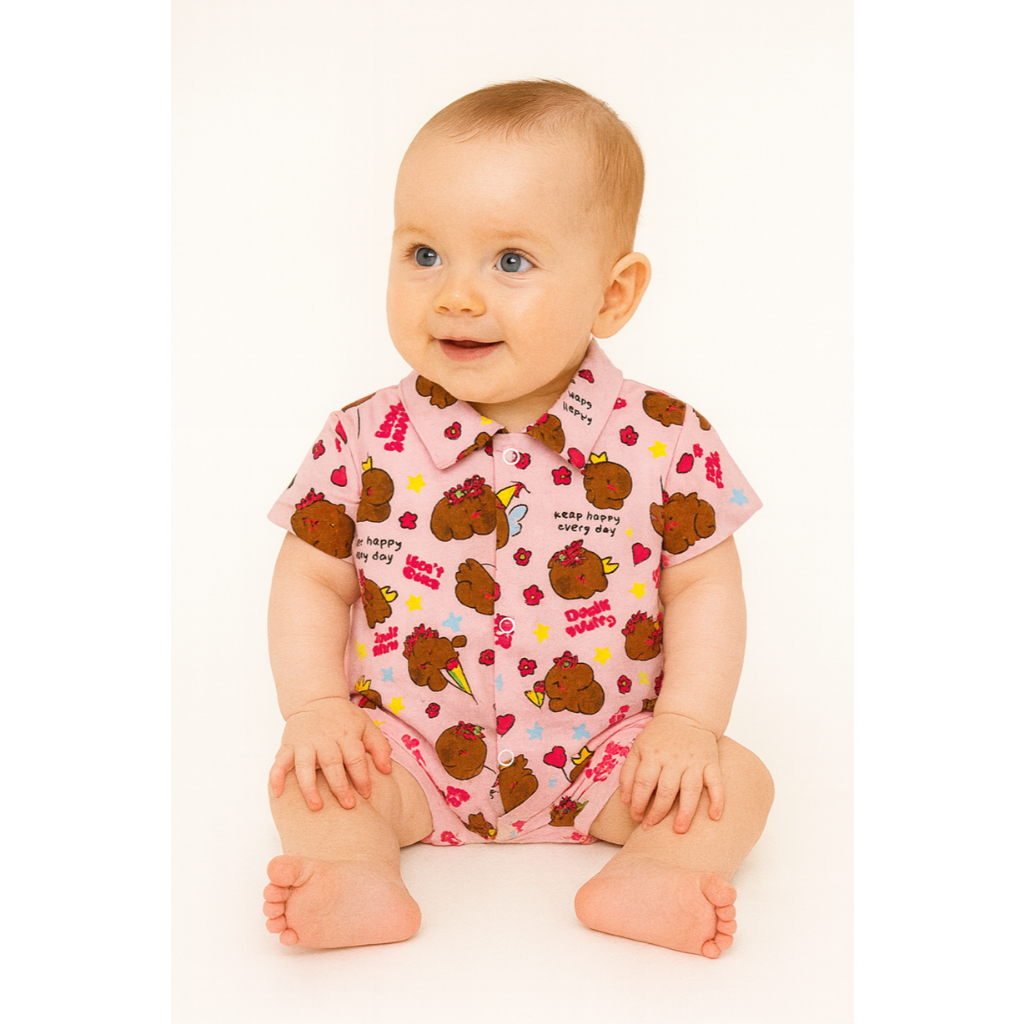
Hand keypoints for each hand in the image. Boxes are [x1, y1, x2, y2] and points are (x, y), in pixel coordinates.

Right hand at [269, 696, 391, 810]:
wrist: (316, 699)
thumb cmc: (344, 719)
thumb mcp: (366, 726)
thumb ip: (379, 747)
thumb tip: (387, 770)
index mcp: (346, 734)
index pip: (355, 758)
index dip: (362, 777)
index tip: (366, 794)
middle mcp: (324, 738)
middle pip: (332, 763)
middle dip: (339, 786)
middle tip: (348, 806)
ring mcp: (304, 742)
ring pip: (305, 766)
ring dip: (309, 787)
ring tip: (316, 807)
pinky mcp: (288, 745)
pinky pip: (279, 762)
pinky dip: (276, 777)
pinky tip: (278, 793)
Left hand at [618, 713, 723, 832]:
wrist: (686, 716)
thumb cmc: (659, 736)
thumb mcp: (638, 748)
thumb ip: (628, 772)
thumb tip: (625, 801)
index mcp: (653, 754)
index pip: (643, 783)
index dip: (638, 803)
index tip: (636, 817)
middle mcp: (674, 759)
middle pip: (666, 790)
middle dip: (657, 812)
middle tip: (651, 827)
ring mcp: (694, 761)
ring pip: (690, 790)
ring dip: (685, 813)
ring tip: (679, 830)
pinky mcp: (711, 763)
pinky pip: (716, 783)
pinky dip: (717, 800)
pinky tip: (714, 816)